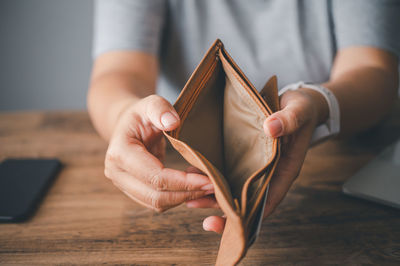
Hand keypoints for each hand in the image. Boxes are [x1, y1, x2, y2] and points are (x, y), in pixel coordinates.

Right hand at [104, 95, 213, 211]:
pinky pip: (158, 203)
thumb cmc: (141, 114)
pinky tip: (193, 185)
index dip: (183, 182)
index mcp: (120, 153)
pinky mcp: (134, 191)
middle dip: (187, 193)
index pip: (155, 177)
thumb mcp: (150, 103)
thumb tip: (172, 123)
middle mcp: (117, 173)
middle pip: (156, 196)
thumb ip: (160, 109)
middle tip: (213, 185)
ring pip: (157, 204)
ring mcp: (123, 185)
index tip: (208, 179)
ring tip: (205, 184)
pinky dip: (178, 197)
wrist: (127, 125)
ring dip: (184, 197)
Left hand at [186, 88, 326, 232]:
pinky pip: (229, 170)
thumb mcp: (299, 110)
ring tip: (189, 194)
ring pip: (234, 187)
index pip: (268, 200)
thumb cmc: (302, 109)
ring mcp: (256, 167)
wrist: (298, 103)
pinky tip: (194, 171)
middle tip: (195, 204)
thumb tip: (271, 128)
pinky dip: (213, 174)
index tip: (230, 221)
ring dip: (212, 193)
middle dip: (222, 207)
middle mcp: (269, 173)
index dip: (250, 214)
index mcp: (285, 169)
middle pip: (246, 199)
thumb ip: (289, 120)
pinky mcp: (246, 156)